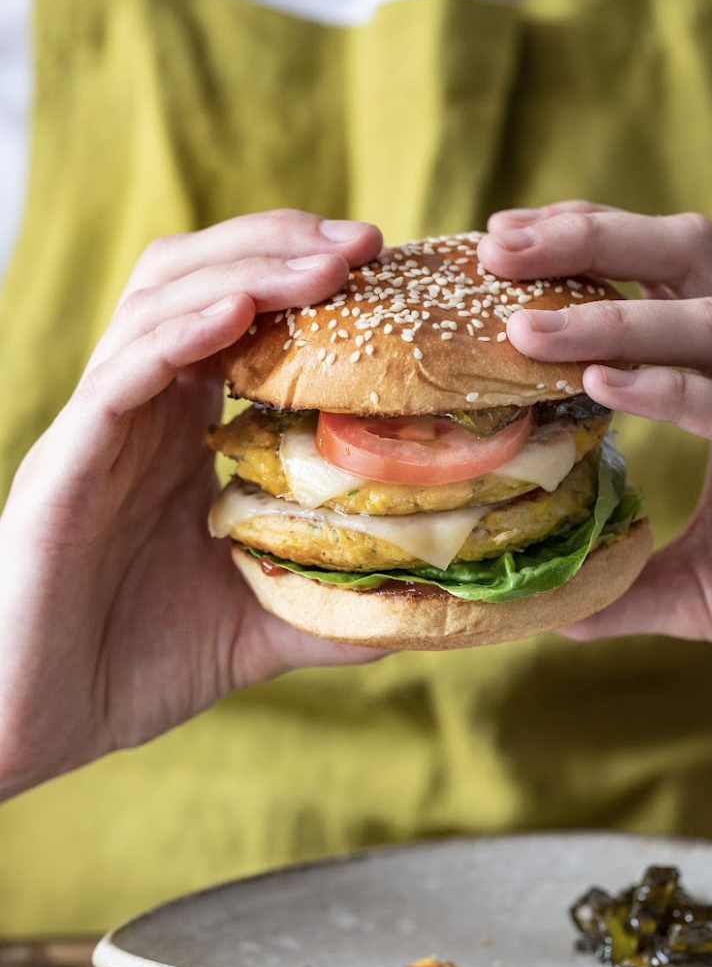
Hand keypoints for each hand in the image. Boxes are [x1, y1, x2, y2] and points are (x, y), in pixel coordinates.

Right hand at [0, 211, 384, 800]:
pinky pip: (120, 373)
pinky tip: (238, 313)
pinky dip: (180, 332)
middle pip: (199, 280)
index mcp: (178, 434)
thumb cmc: (131, 668)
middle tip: (365, 241)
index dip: (303, 281)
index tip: (384, 269)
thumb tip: (419, 607)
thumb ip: (325, 603)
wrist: (33, 725)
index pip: (238, 319)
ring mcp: (100, 429)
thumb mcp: (254, 626)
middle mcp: (139, 414)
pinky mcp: (66, 460)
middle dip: (281, 246)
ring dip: (246, 269)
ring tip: (326, 261)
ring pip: (160, 302)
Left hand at [481, 202, 711, 704]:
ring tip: (523, 328)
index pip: (675, 271)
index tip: (506, 243)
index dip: (593, 243)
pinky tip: (605, 383)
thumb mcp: (709, 584)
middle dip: (592, 240)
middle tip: (497, 245)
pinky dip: (676, 391)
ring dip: (614, 318)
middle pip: (694, 259)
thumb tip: (558, 602)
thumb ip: (634, 577)